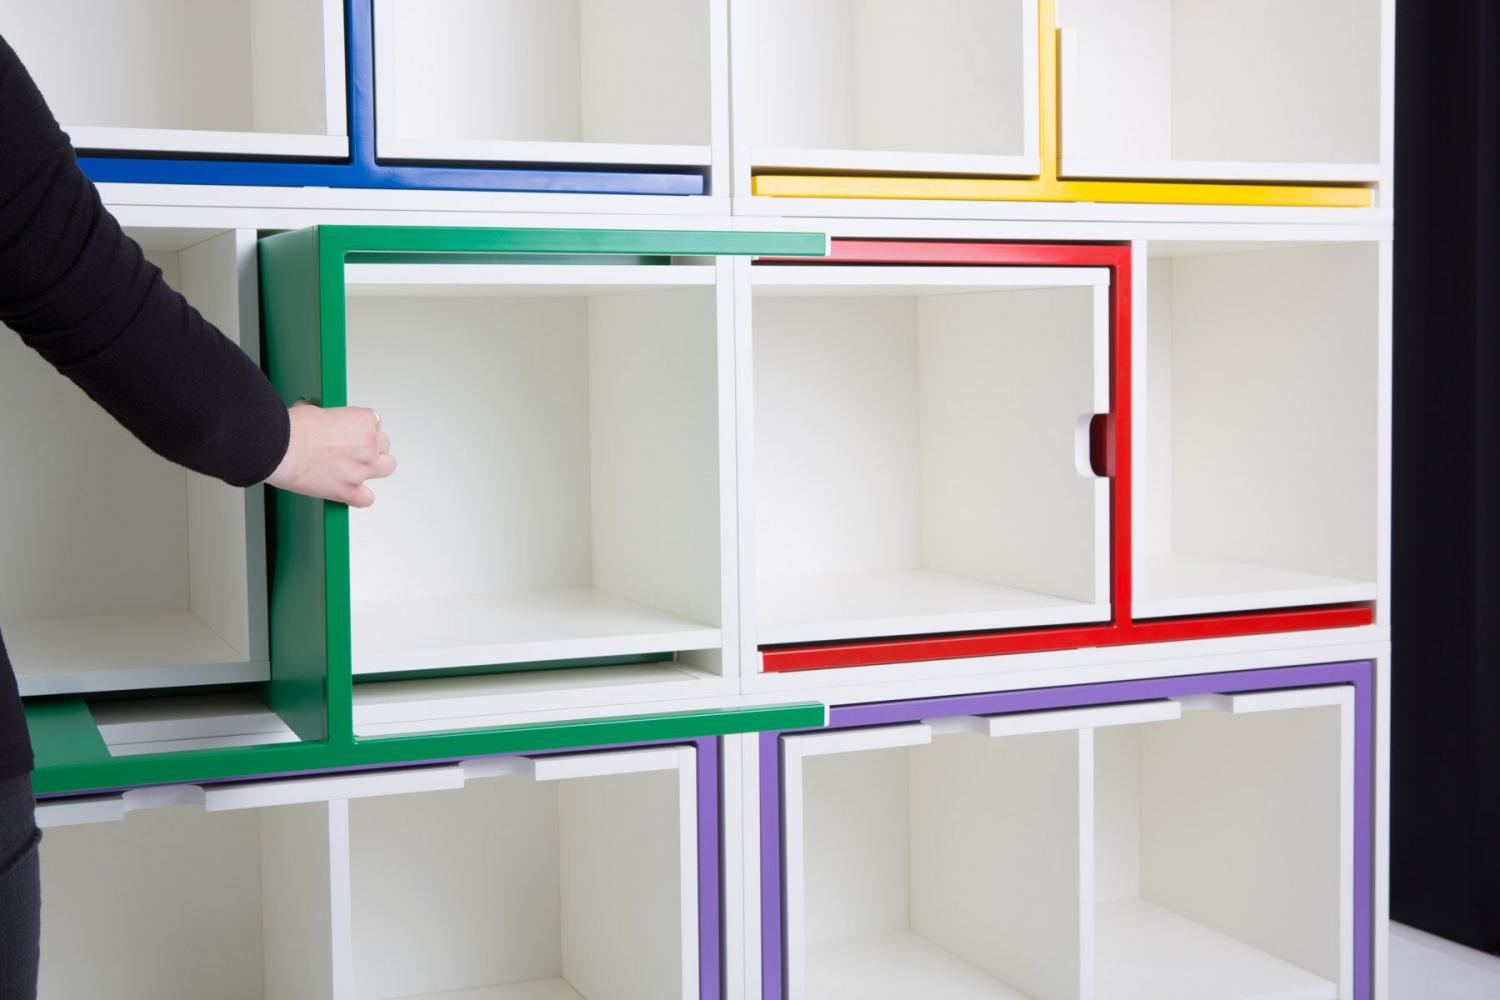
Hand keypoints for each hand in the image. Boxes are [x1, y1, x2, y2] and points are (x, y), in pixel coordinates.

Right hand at [265, 402, 395, 507]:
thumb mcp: (315, 411)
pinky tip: (351, 492)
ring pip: (387, 467)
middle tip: (352, 449)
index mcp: (362, 422)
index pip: (374, 423)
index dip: (360, 429)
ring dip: (375, 467)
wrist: (281, 449)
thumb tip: (322, 422)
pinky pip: (367, 498)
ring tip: (357, 468)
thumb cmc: (293, 429)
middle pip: (383, 445)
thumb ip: (329, 419)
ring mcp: (361, 469)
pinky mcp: (349, 491)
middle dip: (370, 446)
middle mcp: (368, 445)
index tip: (350, 433)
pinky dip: (361, 497)